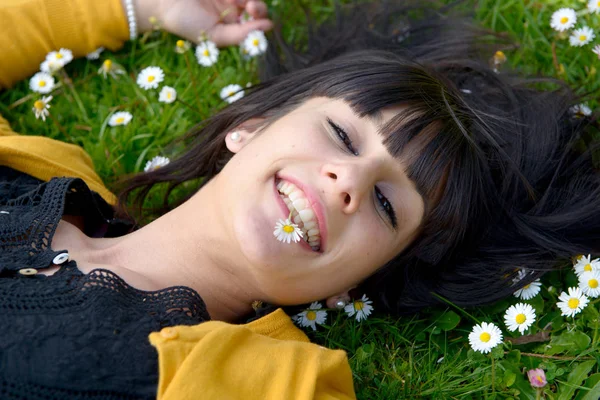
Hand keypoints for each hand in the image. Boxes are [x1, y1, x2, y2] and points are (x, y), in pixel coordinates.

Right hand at [133, 0, 272, 45]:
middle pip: (257, 8)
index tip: (262, 22)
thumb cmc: (186, 23)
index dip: (261, 22)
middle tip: (251, 7)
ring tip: (236, 1)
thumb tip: (268, 27)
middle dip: (258, 8)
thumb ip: (240, 35)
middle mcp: (232, 10)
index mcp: (232, 26)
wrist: (163, 3)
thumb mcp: (215, 36)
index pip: (255, 25)